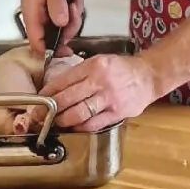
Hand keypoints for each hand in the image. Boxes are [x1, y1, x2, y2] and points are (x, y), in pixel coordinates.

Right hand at [18, 0, 83, 55]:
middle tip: (75, 5)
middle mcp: (39, 18)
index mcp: (32, 15)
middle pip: (56, 35)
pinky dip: (75, 3)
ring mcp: (47, 14)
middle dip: (71, 23)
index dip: (50, 51)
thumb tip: (61, 23)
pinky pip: (69, 13)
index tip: (67, 52)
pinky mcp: (55, 9)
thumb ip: (56, 3)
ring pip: (65, 24)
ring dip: (75, 10)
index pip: (36, 42)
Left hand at [39, 53, 157, 131]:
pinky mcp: (117, 112)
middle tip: (39, 116)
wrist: (150, 75)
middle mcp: (101, 81)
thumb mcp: (101, 61)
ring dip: (63, 120)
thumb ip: (80, 73)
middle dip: (49, 110)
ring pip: (78, 114)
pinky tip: (75, 126)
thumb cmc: (123, 69)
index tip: (39, 100)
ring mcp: (109, 98)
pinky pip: (93, 124)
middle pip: (67, 98)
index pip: (64, 80)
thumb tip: (56, 87)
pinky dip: (80, 127)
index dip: (48, 92)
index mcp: (95, 65)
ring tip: (56, 122)